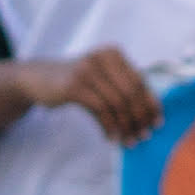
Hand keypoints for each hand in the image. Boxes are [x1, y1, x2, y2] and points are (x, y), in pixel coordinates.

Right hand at [20, 45, 159, 142]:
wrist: (37, 78)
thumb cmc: (75, 81)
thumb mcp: (100, 78)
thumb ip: (121, 88)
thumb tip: (148, 116)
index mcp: (113, 54)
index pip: (140, 81)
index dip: (150, 103)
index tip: (157, 123)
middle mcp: (102, 58)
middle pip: (131, 92)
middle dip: (139, 117)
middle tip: (143, 136)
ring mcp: (87, 70)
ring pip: (117, 102)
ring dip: (125, 126)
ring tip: (128, 141)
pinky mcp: (74, 85)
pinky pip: (100, 109)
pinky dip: (108, 126)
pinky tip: (110, 138)